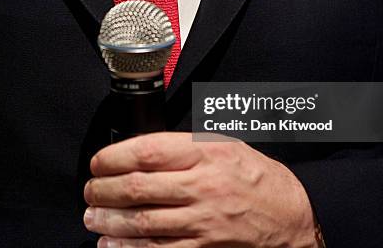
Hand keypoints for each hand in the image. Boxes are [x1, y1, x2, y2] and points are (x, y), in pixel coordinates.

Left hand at [83, 132, 317, 247]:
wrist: (292, 213)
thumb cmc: (254, 175)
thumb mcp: (223, 144)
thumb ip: (182, 146)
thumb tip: (136, 151)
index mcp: (206, 152)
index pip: (148, 151)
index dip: (114, 157)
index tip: (98, 162)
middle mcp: (204, 185)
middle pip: (138, 188)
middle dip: (103, 191)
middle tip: (90, 191)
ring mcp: (204, 220)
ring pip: (143, 223)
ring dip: (110, 222)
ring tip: (93, 218)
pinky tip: (112, 246)